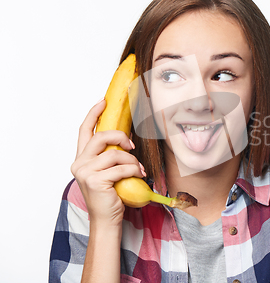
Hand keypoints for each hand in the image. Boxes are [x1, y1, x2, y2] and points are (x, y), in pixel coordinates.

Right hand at [70, 99, 145, 226]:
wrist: (106, 220)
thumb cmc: (110, 195)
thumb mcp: (108, 171)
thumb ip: (110, 156)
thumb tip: (127, 139)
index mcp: (81, 159)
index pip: (84, 131)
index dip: (93, 114)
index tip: (103, 101)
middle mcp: (79, 163)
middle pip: (101, 137)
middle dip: (121, 137)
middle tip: (132, 145)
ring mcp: (85, 172)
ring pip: (114, 154)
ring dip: (131, 160)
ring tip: (138, 169)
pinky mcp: (95, 181)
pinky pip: (121, 167)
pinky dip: (133, 170)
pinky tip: (137, 175)